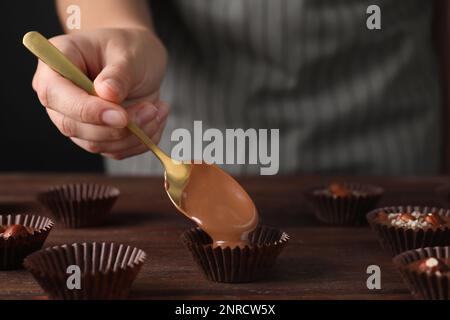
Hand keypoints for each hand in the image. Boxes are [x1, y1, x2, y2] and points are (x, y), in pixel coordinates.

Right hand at [31, 28, 168, 159]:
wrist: (140, 61)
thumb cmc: (130, 48)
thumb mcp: (129, 53)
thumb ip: (118, 73)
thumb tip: (107, 94)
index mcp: (55, 64)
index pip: (55, 94)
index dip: (86, 110)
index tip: (121, 115)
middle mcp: (59, 97)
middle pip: (73, 126)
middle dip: (116, 127)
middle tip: (151, 111)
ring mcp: (75, 120)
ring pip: (96, 143)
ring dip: (133, 135)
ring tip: (158, 110)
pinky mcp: (96, 137)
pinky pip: (115, 151)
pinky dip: (141, 141)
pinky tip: (156, 118)